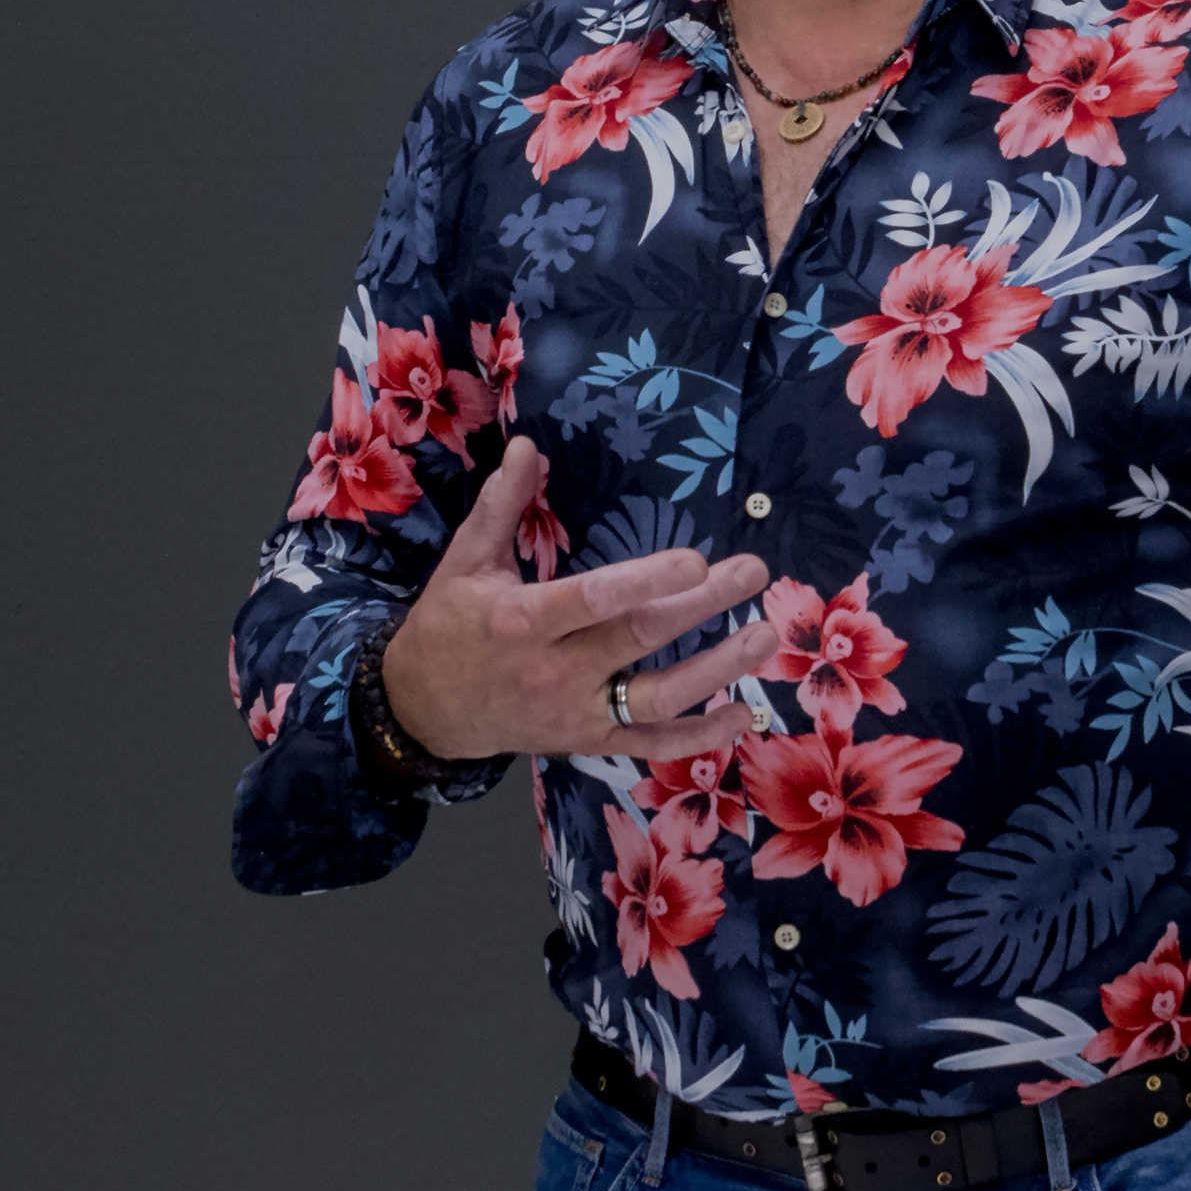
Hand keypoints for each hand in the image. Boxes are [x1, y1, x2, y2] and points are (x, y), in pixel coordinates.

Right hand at [381, 436, 772, 759]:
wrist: (424, 710)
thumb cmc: (450, 625)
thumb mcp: (465, 561)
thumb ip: (501, 504)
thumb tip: (529, 444)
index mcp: (522, 621)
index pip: (593, 600)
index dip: (646, 582)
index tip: (697, 560)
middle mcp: (553, 672)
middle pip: (638, 639)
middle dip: (703, 607)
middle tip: (755, 571)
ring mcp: (574, 713)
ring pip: (655, 698)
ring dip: (716, 670)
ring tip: (765, 636)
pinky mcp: (587, 743)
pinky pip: (648, 745)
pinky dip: (698, 738)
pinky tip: (744, 715)